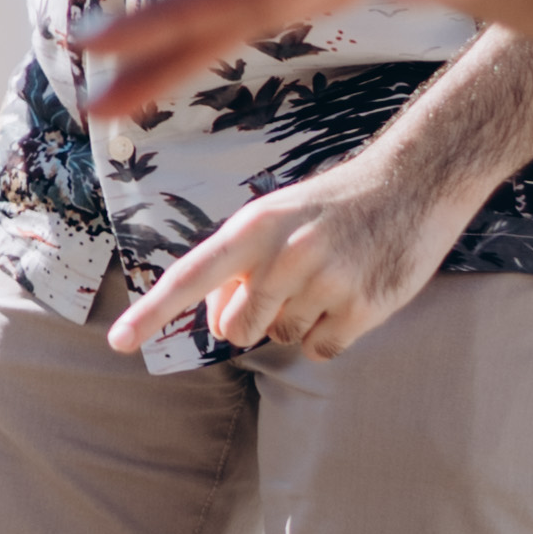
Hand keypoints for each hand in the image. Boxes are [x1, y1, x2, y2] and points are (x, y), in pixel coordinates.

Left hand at [106, 145, 481, 359]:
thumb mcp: (276, 218)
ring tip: (330, 277)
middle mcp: (285, 253)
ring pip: (282, 338)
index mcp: (253, 227)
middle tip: (287, 286)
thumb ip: (238, 264)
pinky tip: (351, 296)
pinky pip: (321, 350)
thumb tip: (218, 322)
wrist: (414, 183)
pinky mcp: (365, 307)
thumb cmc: (331, 207)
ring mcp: (327, 281)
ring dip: (298, 320)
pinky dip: (330, 335)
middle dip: (251, 319)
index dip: (152, 313)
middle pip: (236, 327)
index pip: (190, 276)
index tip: (117, 342)